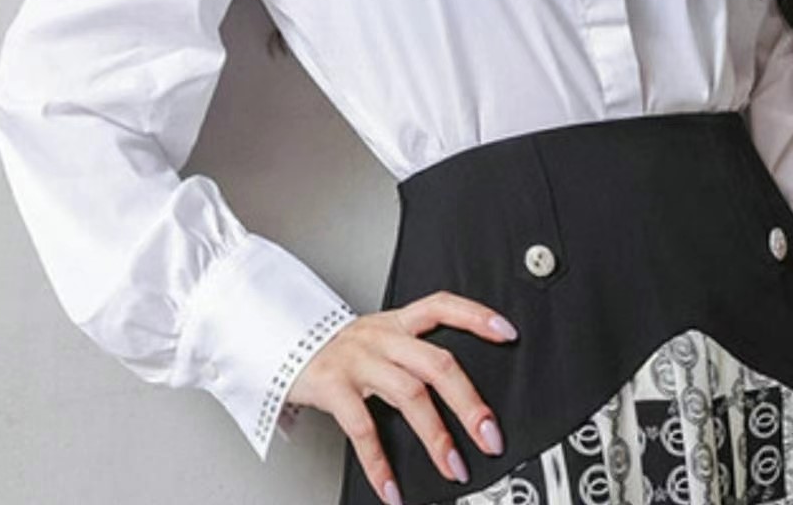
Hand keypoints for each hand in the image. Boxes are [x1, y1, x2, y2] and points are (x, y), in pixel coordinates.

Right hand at [284, 291, 518, 504]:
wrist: (284, 348)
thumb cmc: (343, 351)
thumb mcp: (380, 340)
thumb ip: (415, 354)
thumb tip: (463, 391)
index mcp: (398, 323)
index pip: (442, 306)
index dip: (476, 316)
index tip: (508, 332)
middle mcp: (382, 337)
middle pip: (436, 363)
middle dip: (469, 402)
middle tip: (490, 434)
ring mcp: (358, 361)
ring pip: (409, 394)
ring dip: (436, 436)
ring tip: (454, 467)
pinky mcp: (333, 387)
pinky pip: (363, 428)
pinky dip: (380, 463)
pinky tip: (392, 488)